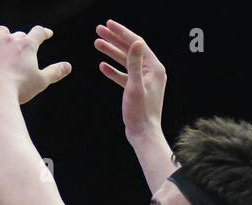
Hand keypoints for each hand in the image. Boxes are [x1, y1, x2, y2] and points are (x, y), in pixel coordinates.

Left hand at [0, 24, 71, 104]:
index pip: (38, 33)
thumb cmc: (20, 89)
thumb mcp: (41, 81)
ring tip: (3, 39)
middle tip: (23, 50)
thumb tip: (68, 66)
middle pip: (18, 34)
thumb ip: (55, 72)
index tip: (47, 34)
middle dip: (22, 40)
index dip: (44, 33)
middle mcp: (9, 40)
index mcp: (27, 46)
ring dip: (3, 35)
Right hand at [94, 19, 166, 139]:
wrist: (142, 134)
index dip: (122, 33)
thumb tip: (136, 42)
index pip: (137, 44)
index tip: (108, 24)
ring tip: (96, 43)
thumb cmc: (140, 112)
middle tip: (98, 30)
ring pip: (125, 62)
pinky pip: (123, 76)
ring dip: (111, 53)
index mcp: (154, 68)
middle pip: (130, 50)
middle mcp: (151, 72)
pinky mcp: (136, 90)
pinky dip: (113, 70)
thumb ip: (134, 63)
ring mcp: (144, 81)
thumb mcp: (135, 85)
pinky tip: (102, 66)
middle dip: (114, 39)